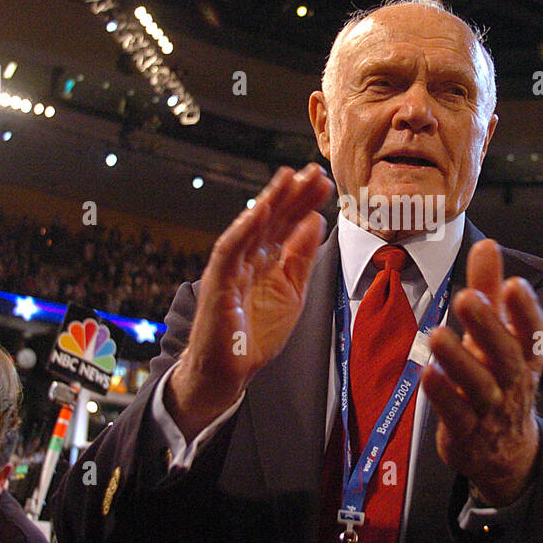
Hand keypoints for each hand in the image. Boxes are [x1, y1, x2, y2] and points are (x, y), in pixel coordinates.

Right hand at [167, 163, 333, 437]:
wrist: (229, 371)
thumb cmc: (255, 333)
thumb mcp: (291, 291)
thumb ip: (301, 258)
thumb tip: (316, 221)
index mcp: (266, 259)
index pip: (287, 225)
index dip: (304, 203)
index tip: (325, 184)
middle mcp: (248, 257)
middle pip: (272, 219)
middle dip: (292, 194)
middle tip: (314, 171)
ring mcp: (231, 267)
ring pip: (251, 228)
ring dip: (269, 201)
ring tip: (288, 177)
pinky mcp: (218, 283)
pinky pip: (229, 251)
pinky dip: (244, 230)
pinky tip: (259, 211)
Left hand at [422, 239, 542, 505]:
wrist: (505, 450)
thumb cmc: (499, 376)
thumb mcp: (498, 333)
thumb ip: (490, 289)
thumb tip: (488, 244)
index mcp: (525, 354)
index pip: (532, 330)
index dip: (525, 309)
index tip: (514, 284)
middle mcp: (512, 380)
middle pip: (505, 354)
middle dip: (488, 326)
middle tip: (468, 297)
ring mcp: (490, 408)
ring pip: (478, 384)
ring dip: (458, 360)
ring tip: (437, 334)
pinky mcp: (466, 430)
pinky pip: (455, 412)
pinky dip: (442, 394)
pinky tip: (426, 373)